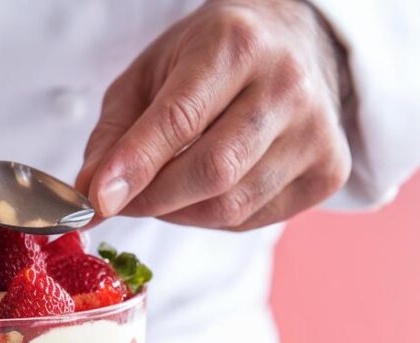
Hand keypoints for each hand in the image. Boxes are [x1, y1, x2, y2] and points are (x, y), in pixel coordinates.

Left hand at [76, 0, 351, 230]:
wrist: (292, 45)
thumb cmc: (209, 60)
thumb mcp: (150, 73)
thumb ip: (115, 132)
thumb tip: (90, 192)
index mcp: (237, 44)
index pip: (180, 119)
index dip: (136, 165)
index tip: (97, 201)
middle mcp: (287, 85)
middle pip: (211, 171)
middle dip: (152, 200)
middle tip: (118, 203)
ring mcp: (317, 131)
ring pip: (231, 207)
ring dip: (178, 213)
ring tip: (161, 190)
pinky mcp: (329, 171)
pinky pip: (253, 220)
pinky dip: (211, 219)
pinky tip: (203, 191)